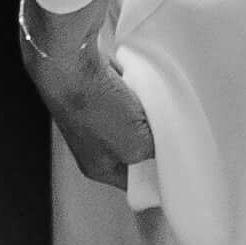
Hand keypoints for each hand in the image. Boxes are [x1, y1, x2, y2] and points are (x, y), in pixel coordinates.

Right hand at [18, 0, 155, 189]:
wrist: (69, 62)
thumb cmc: (90, 106)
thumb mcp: (137, 143)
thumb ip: (156, 150)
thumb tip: (168, 146)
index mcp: (100, 168)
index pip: (136, 181)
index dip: (158, 172)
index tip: (176, 160)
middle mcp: (94, 145)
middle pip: (137, 147)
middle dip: (153, 136)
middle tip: (163, 126)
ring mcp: (94, 116)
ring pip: (135, 118)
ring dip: (146, 110)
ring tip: (148, 102)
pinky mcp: (97, 91)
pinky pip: (129, 94)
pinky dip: (137, 89)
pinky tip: (138, 84)